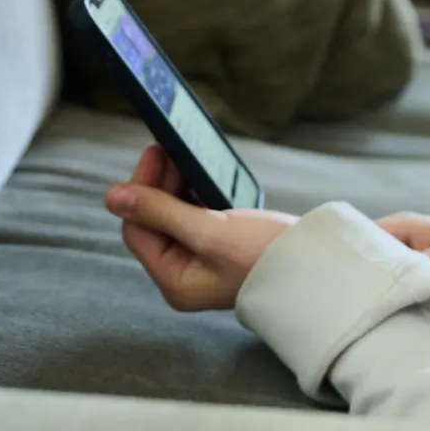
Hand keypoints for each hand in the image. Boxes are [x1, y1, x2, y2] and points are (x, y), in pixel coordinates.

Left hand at [106, 145, 296, 310]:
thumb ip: (161, 211)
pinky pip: (195, 218)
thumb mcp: (210, 229)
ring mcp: (202, 263)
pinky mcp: (221, 249)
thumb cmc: (265, 254)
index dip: (141, 192)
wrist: (316, 266)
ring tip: (184, 158)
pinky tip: (201, 177)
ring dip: (176, 186)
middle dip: (158, 185)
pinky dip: (195, 195)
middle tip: (167, 149)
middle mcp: (184, 275)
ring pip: (174, 217)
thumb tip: (112, 197)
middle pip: (154, 223)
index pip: (138, 230)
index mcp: (175, 281)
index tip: (155, 153)